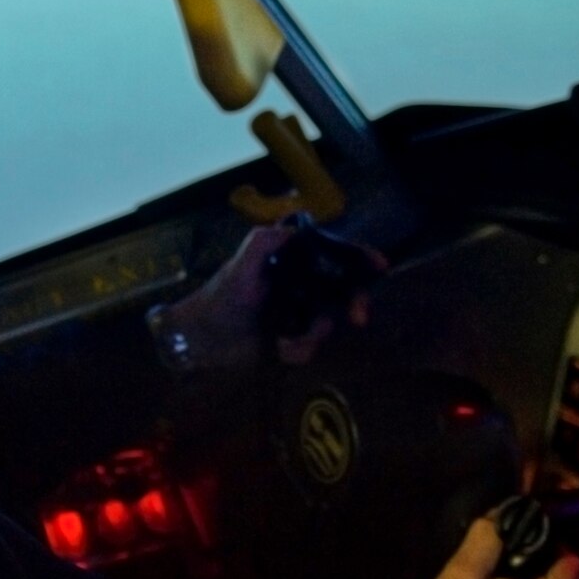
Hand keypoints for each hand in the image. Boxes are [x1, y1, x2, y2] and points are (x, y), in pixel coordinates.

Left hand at [153, 224, 384, 369]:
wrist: (199, 341)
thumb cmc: (218, 300)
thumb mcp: (238, 269)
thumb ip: (262, 244)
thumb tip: (293, 227)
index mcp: (290, 261)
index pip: (331, 254)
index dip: (357, 258)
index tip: (379, 265)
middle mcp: (299, 285)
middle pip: (341, 290)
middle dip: (353, 303)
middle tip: (359, 317)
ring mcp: (297, 314)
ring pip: (327, 323)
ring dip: (313, 334)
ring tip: (287, 342)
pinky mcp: (292, 341)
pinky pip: (310, 347)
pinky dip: (296, 350)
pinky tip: (277, 350)